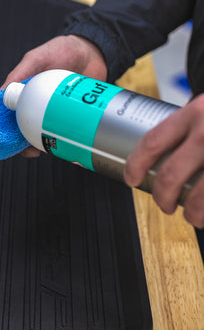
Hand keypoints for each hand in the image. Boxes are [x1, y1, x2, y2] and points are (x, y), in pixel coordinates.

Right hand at [0, 34, 107, 156]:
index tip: (4, 139)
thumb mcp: (37, 58)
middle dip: (24, 142)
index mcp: (25, 92)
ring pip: (44, 132)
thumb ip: (20, 73)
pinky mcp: (71, 114)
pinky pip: (64, 130)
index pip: (9, 114)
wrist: (93, 52)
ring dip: (43, 143)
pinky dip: (62, 138)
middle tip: (29, 149)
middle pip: (26, 128)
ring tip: (46, 148)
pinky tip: (63, 144)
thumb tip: (1, 94)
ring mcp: (55, 110)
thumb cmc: (62, 50)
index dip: (5, 129)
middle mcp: (38, 102)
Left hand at [124, 94, 203, 227]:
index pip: (152, 141)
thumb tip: (161, 154)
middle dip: (161, 198)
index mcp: (195, 113)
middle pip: (170, 176)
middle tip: (164, 204)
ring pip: (198, 198)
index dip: (136, 165)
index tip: (132, 178)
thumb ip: (188, 126)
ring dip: (191, 214)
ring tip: (191, 215)